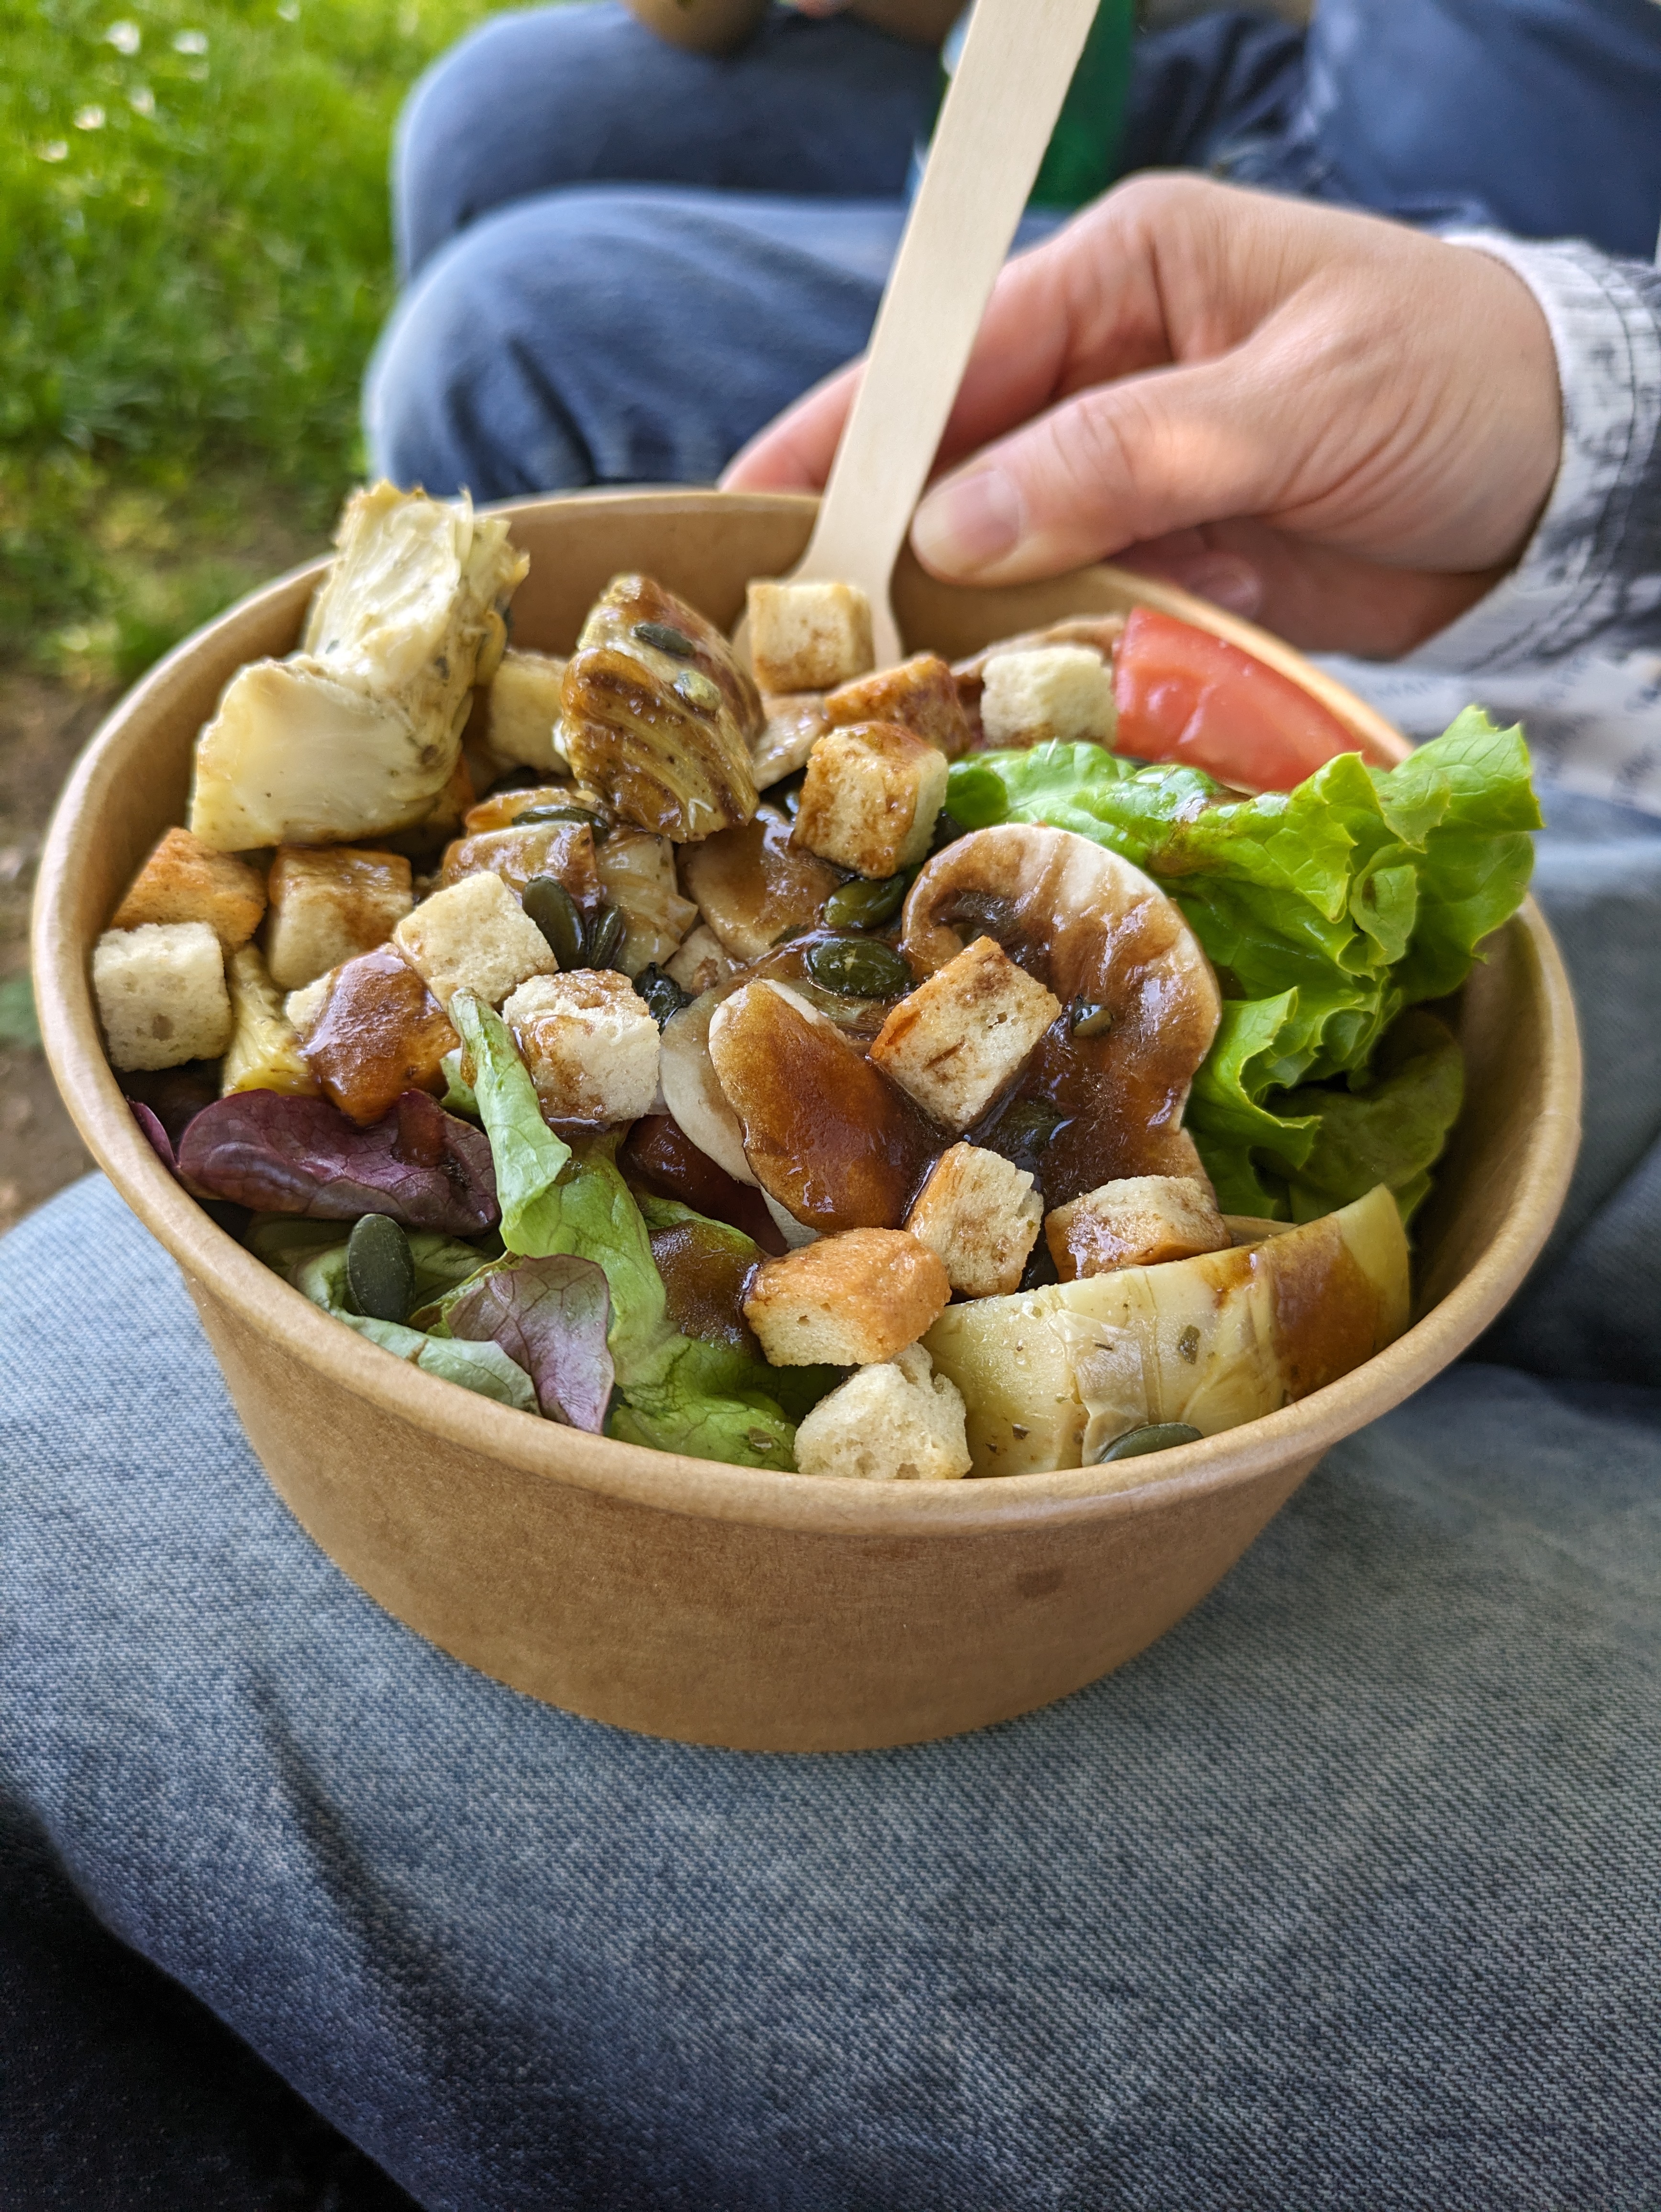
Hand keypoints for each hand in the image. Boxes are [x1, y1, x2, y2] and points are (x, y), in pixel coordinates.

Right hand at [724, 176, 1562, 656]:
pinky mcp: (1166, 565)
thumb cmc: (1452, 386)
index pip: (950, 351)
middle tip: (795, 641)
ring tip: (867, 698)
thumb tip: (954, 524)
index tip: (756, 507)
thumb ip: (1128, 455)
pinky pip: (1072, 616)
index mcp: (1126, 280)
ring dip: (951, 619)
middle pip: (955, 461)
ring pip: (1003, 551)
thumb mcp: (1296, 401)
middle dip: (879, 542)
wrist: (1561, 483)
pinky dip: (1037, 661)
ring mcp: (1132, 480)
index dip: (846, 428)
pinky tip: (986, 710)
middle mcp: (1108, 376)